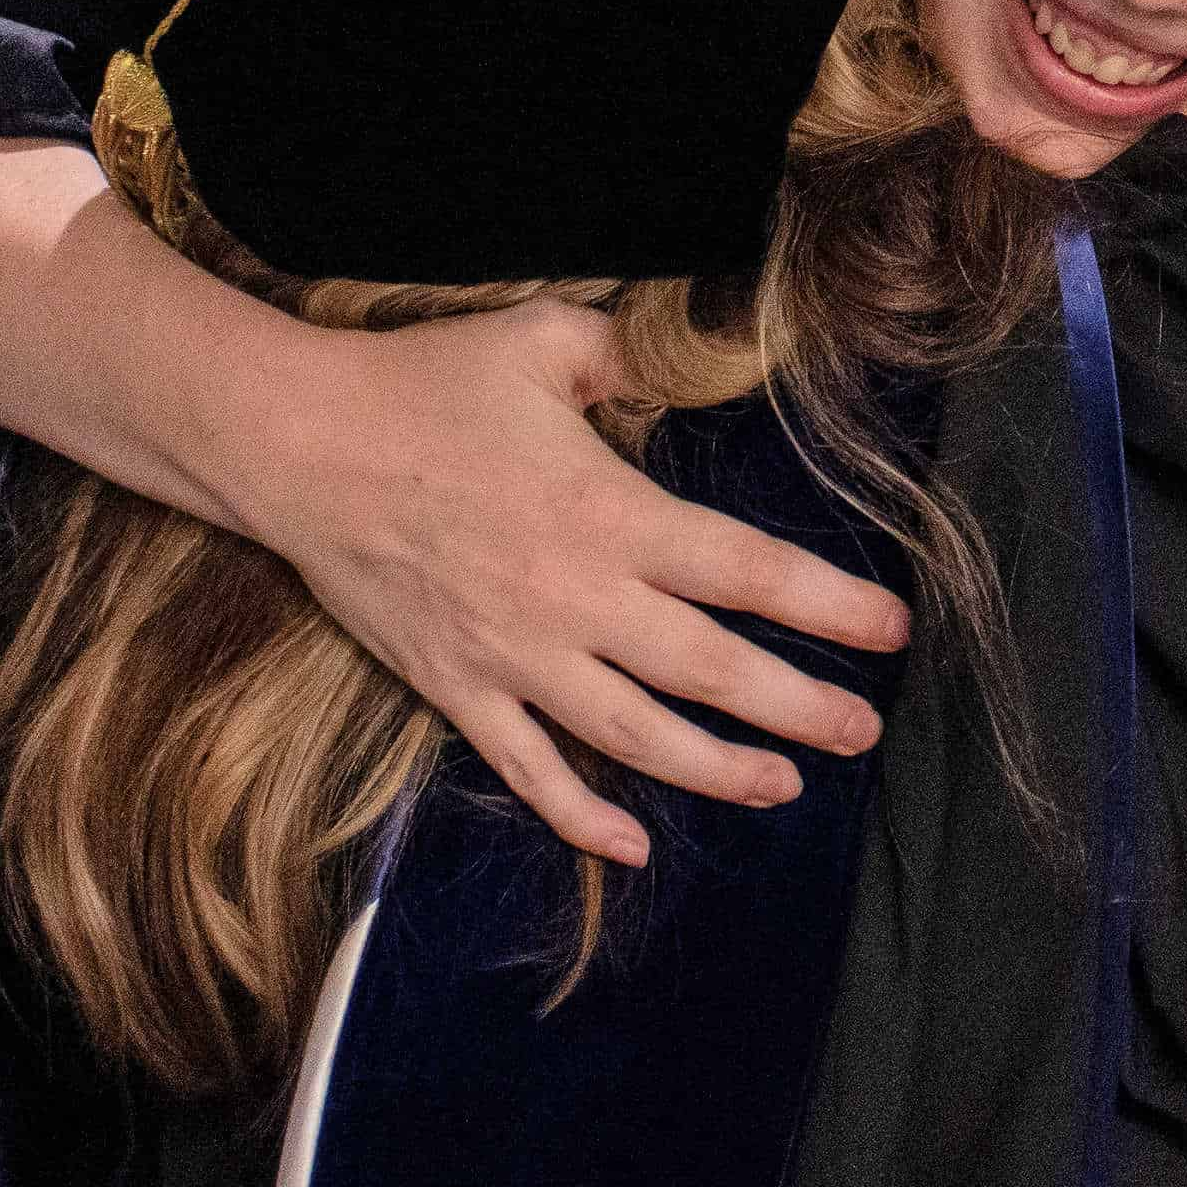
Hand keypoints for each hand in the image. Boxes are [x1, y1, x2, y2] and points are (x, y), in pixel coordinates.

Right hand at [213, 300, 910, 865]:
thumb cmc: (421, 386)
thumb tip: (688, 355)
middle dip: (800, 708)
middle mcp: (577, 600)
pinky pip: (530, 771)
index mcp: (610, 514)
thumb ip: (627, 353)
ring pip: (637, 738)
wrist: (296, 446)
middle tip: (863, 733)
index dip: (828, 607)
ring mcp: (516, 656)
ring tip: (783, 785)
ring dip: (718, 770)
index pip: (748, 572)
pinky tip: (632, 847)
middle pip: (712, 672)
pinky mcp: (458, 689)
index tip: (889, 631)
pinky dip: (582, 818)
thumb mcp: (540, 340)